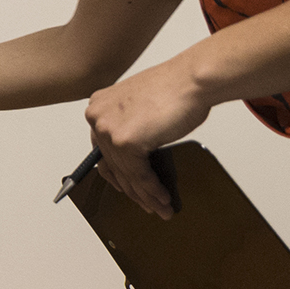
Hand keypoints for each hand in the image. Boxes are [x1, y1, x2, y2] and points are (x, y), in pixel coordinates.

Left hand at [82, 54, 212, 218]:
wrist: (191, 80)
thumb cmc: (174, 89)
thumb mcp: (139, 107)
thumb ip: (129, 126)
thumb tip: (133, 158)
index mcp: (99, 106)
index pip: (102, 149)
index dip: (117, 174)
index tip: (127, 188)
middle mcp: (98, 116)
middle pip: (113, 165)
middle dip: (133, 190)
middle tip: (147, 204)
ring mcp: (109, 129)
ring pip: (126, 174)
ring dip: (145, 195)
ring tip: (160, 208)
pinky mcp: (125, 141)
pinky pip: (139, 175)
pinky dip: (152, 190)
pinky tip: (163, 199)